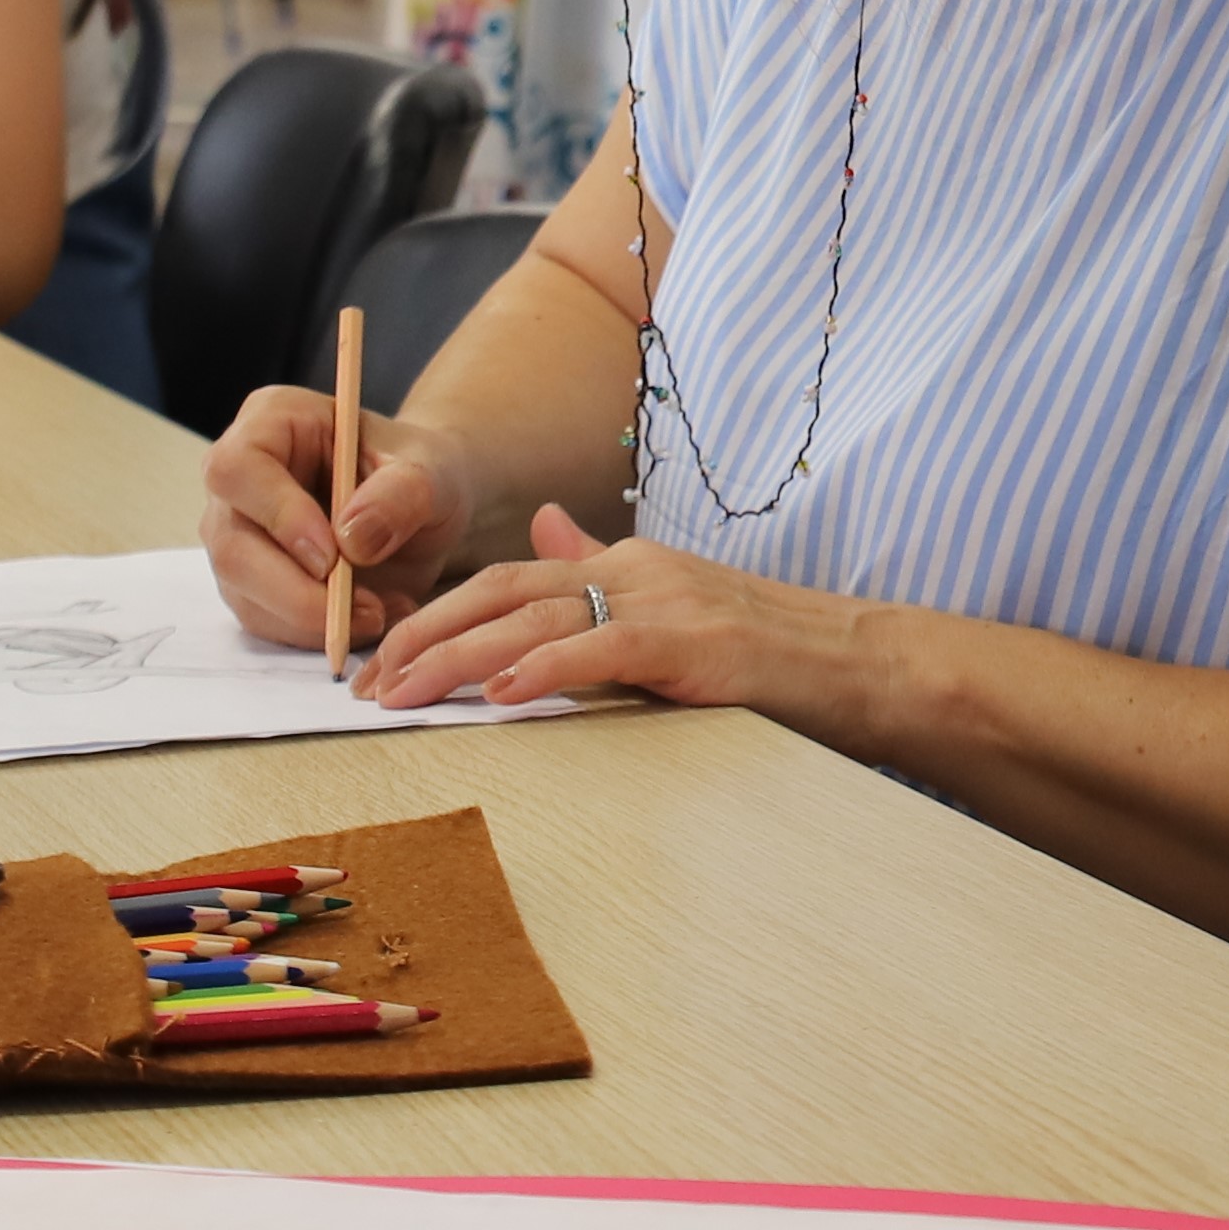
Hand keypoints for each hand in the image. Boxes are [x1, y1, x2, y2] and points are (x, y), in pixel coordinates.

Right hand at [197, 385, 480, 656]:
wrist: (423, 507)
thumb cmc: (420, 473)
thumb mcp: (430, 472)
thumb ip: (399, 496)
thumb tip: (352, 541)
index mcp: (271, 423)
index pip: (238, 469)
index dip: (278, 515)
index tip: (332, 556)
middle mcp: (239, 479)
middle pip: (231, 545)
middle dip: (296, 591)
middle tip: (365, 609)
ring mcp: (238, 533)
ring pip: (244, 593)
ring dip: (311, 620)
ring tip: (379, 612)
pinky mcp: (250, 582)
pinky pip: (264, 621)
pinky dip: (314, 633)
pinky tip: (365, 619)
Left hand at [352, 502, 892, 727]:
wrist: (864, 662)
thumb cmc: (773, 650)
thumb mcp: (676, 601)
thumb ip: (603, 572)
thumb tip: (541, 533)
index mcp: (627, 562)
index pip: (507, 579)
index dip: (436, 614)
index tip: (382, 657)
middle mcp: (636, 570)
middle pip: (503, 594)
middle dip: (423, 635)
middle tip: (364, 684)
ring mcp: (666, 603)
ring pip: (536, 621)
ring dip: (457, 658)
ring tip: (401, 693)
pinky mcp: (694, 645)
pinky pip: (602, 651)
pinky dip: (542, 672)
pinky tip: (495, 696)